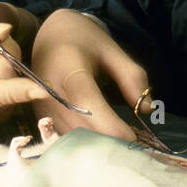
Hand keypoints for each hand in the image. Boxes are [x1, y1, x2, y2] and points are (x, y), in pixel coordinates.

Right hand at [29, 10, 150, 141]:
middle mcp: (48, 90)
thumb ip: (132, 77)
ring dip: (94, 148)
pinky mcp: (40, 117)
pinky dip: (82, 147)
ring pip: (68, 137)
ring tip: (120, 151)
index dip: (109, 124)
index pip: (87, 101)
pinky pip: (61, 138)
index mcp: (67, 67)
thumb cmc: (84, 41)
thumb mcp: (112, 50)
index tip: (133, 139)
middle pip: (76, 126)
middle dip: (106, 142)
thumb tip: (146, 110)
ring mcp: (41, 106)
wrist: (51, 34)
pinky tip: (102, 148)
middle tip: (132, 152)